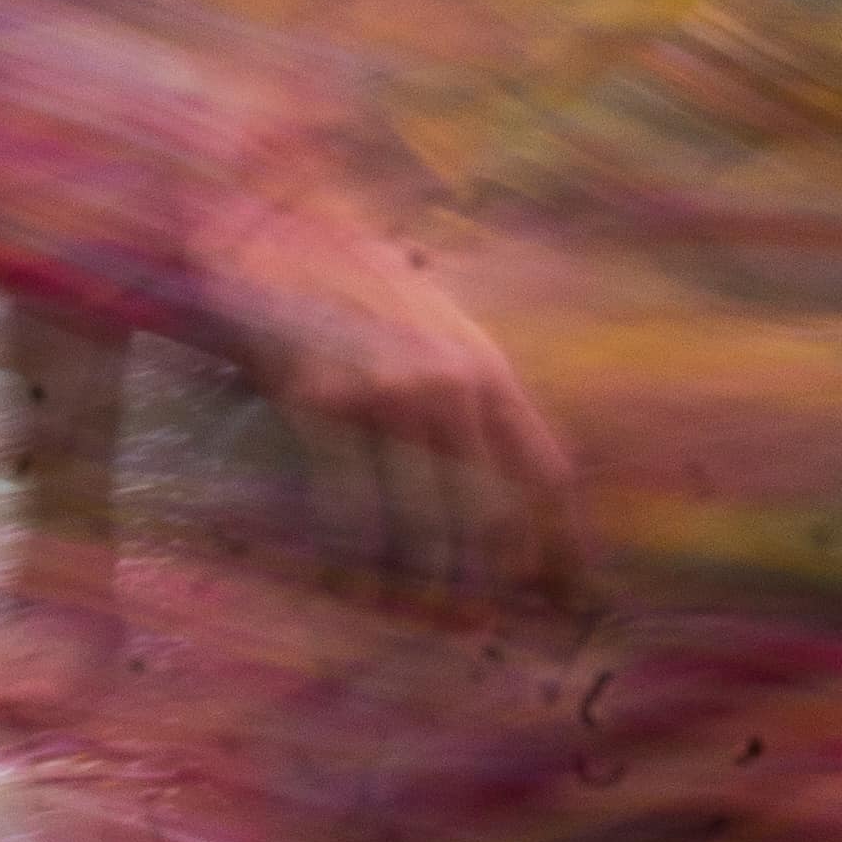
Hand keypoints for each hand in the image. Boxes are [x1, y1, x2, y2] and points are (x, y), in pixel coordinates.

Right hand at [187, 171, 576, 614]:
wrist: (274, 214)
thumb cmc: (353, 278)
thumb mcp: (435, 327)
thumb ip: (467, 398)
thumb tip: (490, 489)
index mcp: (486, 366)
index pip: (545, 475)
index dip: (561, 548)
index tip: (568, 600)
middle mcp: (446, 384)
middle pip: (488, 517)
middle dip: (485, 585)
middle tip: (472, 628)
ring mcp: (382, 394)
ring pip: (419, 525)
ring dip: (418, 588)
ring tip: (411, 617)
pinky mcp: (317, 403)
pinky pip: (345, 509)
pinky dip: (350, 560)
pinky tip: (348, 587)